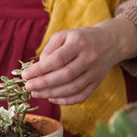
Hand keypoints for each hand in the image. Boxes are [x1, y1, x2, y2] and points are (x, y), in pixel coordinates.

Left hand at [22, 17, 136, 104]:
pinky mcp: (97, 83)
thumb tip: (38, 68)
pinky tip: (51, 98)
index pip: (57, 59)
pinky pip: (80, 96)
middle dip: (43, 84)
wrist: (110, 42)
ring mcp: (95, 72)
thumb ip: (49, 49)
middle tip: (28, 87)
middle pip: (65, 76)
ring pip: (72, 88)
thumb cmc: (81, 38)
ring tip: (36, 93)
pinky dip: (64, 101)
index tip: (25, 75)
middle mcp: (89, 58)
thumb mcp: (65, 35)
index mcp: (79, 43)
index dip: (39, 69)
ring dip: (51, 94)